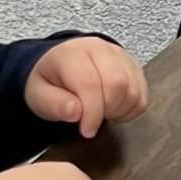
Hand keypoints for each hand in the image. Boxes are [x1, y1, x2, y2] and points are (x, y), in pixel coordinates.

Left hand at [25, 38, 148, 137]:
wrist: (61, 63)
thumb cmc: (51, 80)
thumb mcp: (38, 95)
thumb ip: (53, 104)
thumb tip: (75, 112)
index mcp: (73, 54)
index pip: (90, 83)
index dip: (92, 113)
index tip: (86, 130)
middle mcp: (100, 49)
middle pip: (117, 84)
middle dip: (107, 111)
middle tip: (93, 121)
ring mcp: (120, 55)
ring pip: (133, 90)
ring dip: (120, 110)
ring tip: (101, 113)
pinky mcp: (133, 65)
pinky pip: (142, 93)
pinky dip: (131, 108)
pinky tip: (114, 108)